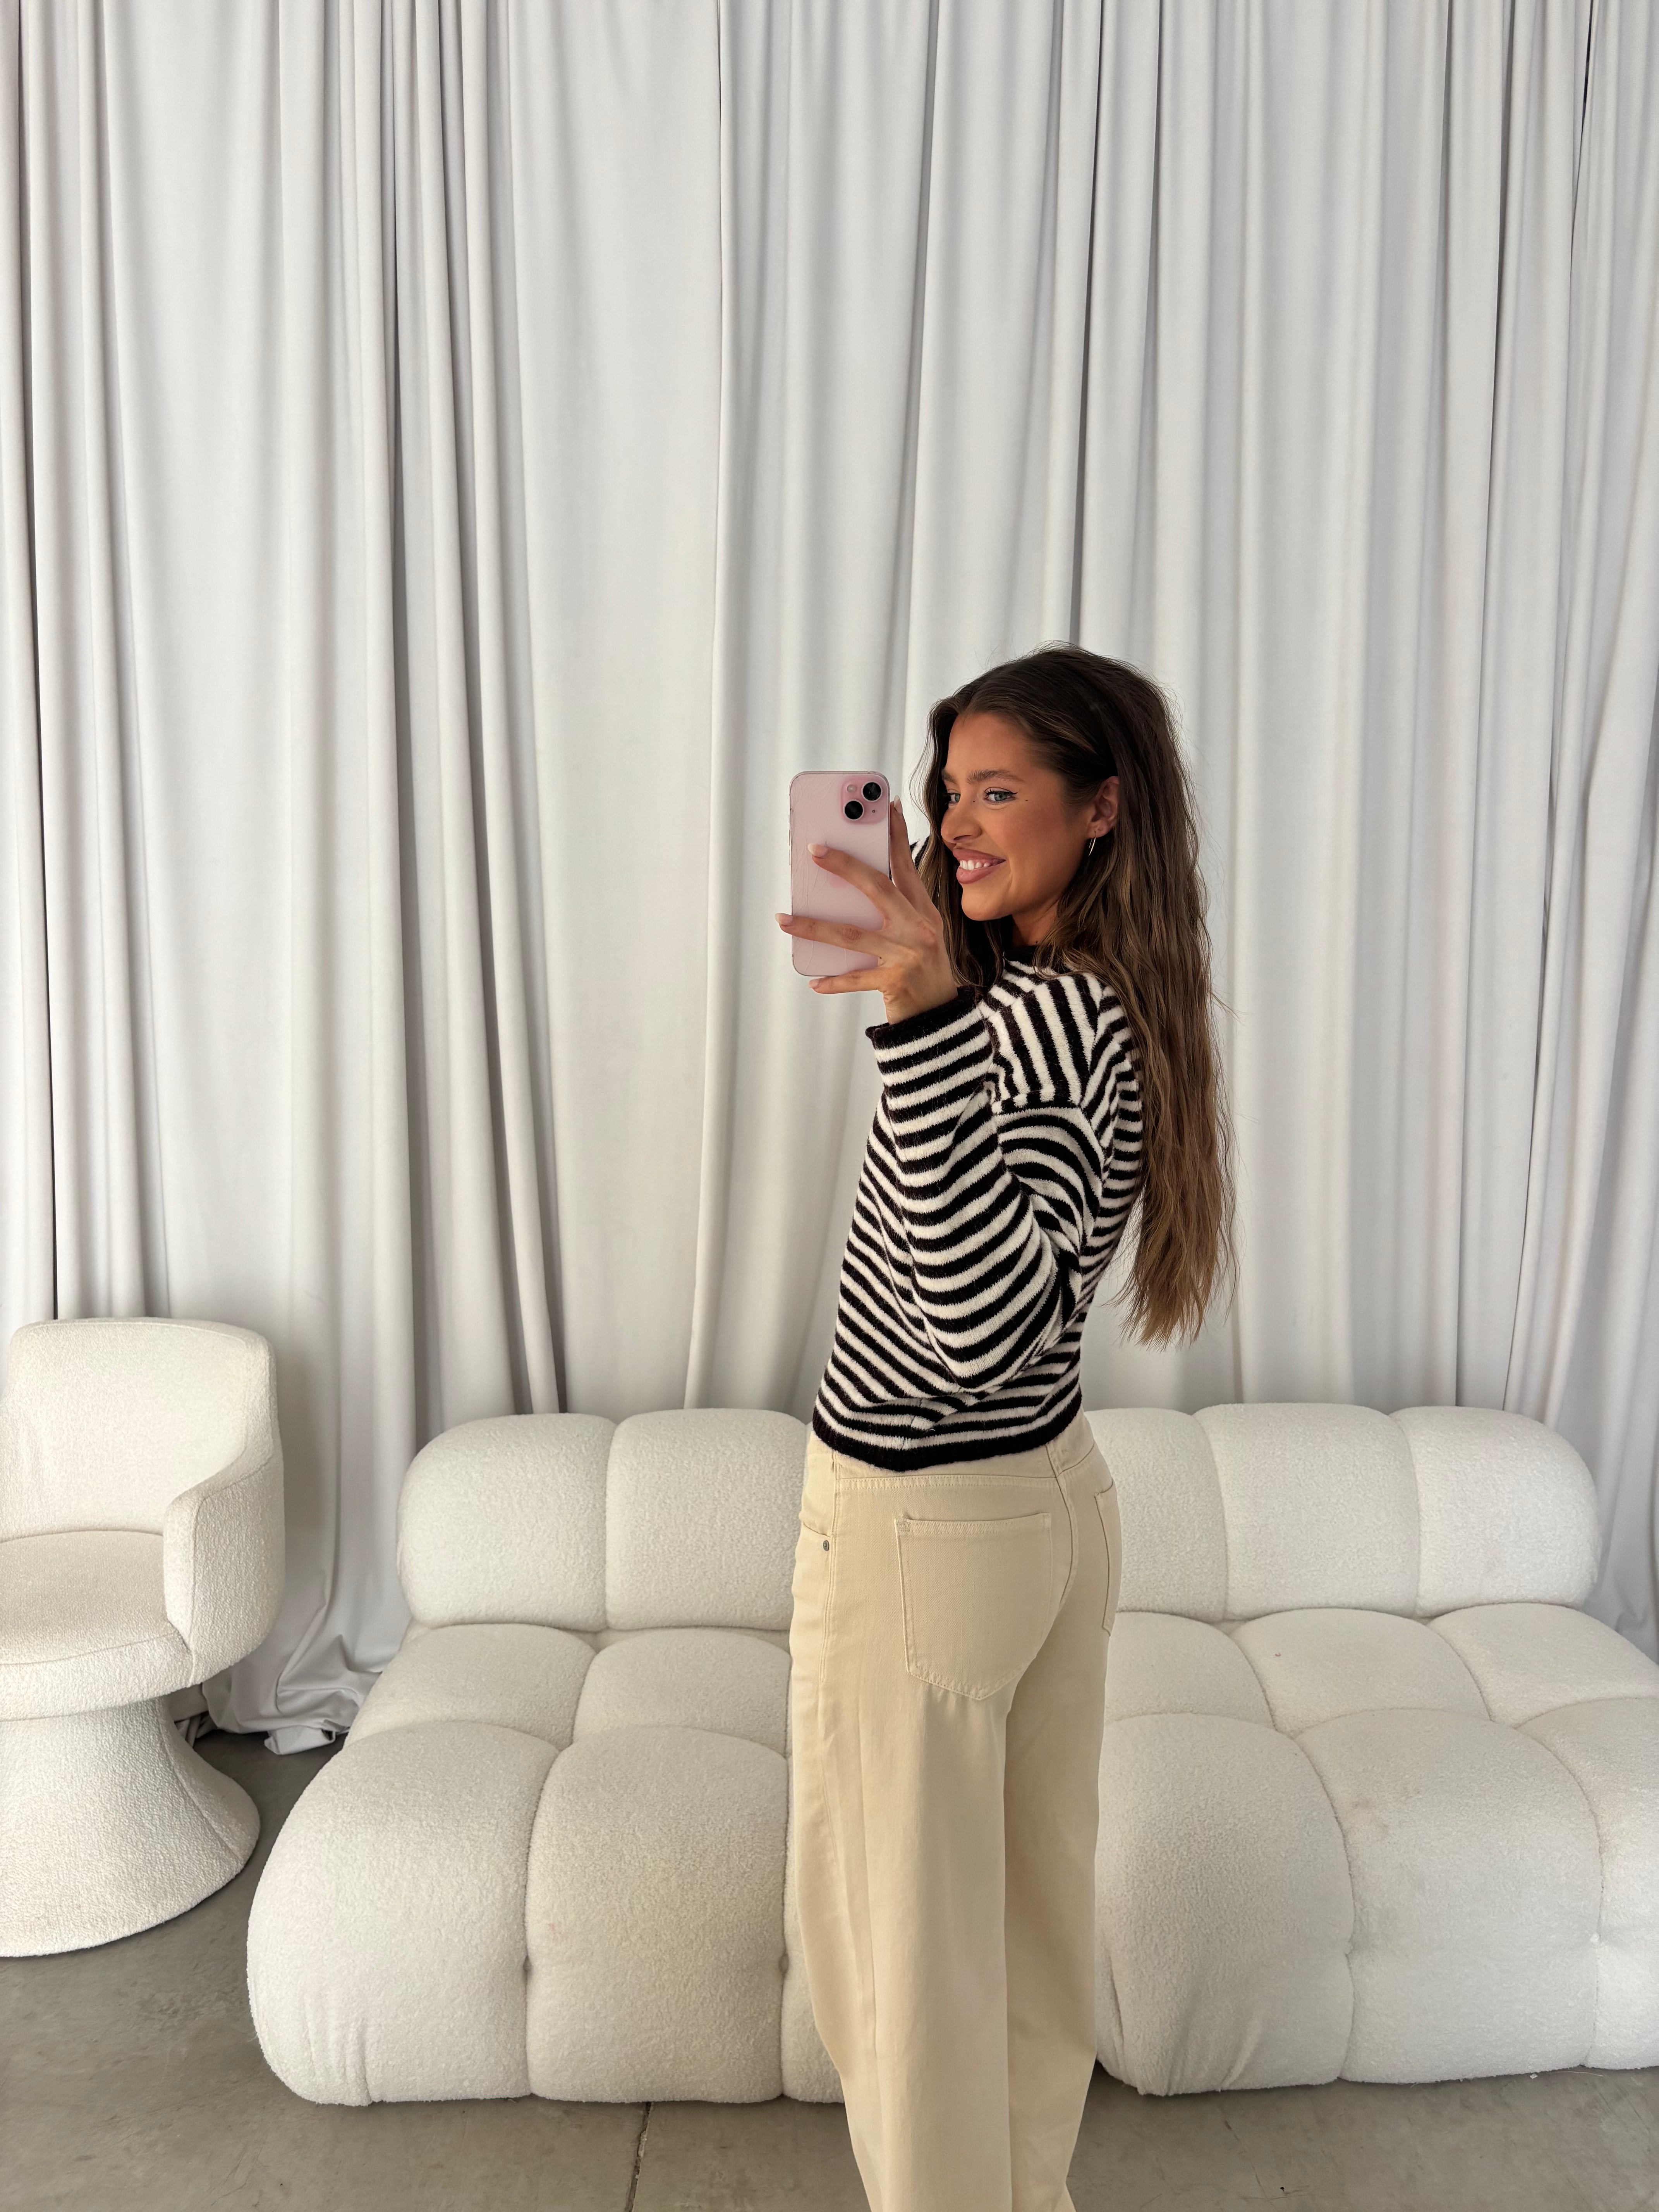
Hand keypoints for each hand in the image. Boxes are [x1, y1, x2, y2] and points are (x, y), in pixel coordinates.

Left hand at [776, 796, 960, 1024]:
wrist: (940, 1018)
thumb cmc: (923, 969)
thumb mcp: (919, 933)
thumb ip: (896, 908)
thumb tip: (853, 883)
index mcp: (924, 911)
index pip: (908, 867)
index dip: (896, 836)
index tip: (885, 807)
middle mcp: (918, 928)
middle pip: (877, 888)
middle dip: (845, 865)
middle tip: (814, 850)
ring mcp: (907, 955)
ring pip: (852, 934)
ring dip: (814, 926)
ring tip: (784, 919)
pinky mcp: (895, 981)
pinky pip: (855, 978)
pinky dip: (832, 980)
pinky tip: (813, 980)